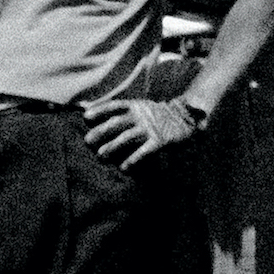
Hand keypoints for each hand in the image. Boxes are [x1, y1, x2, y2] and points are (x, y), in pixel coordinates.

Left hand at [83, 95, 201, 169]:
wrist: (187, 116)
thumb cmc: (159, 115)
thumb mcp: (142, 107)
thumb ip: (126, 112)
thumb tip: (101, 115)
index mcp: (136, 106)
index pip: (114, 106)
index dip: (100, 110)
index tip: (86, 116)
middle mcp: (141, 116)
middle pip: (116, 123)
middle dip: (100, 131)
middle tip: (87, 142)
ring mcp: (150, 128)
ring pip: (126, 137)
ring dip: (112, 147)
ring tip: (100, 156)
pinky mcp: (160, 141)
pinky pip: (144, 151)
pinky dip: (133, 159)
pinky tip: (123, 168)